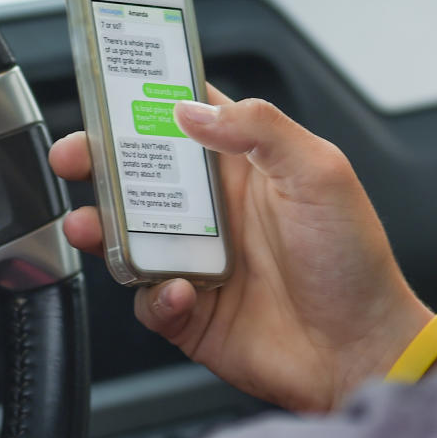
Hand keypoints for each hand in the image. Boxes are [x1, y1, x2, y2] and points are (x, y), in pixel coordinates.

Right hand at [50, 87, 436, 411]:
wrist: (362, 352)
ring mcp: (198, 260)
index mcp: (244, 166)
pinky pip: (149, 299)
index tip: (108, 85)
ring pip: (127, 236)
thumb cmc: (354, 262)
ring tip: (90, 224)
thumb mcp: (320, 173)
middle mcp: (214, 211)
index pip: (185, 118)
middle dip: (99, 160)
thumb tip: (191, 110)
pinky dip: (155, 296)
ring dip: (102, 228)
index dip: (145, 100)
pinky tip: (181, 292)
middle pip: (139, 174)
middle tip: (75, 155)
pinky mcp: (190, 312)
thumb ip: (260, 128)